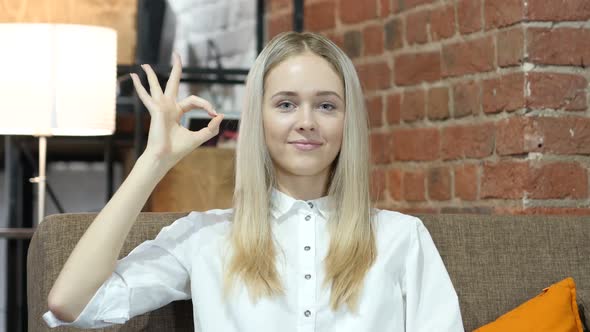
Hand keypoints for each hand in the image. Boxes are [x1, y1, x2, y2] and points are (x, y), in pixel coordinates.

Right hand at [130, 53, 223, 169]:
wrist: (165, 158)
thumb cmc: (179, 150)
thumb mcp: (200, 137)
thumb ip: (211, 127)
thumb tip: (220, 115)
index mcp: (178, 112)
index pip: (193, 100)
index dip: (206, 104)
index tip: (213, 113)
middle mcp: (168, 107)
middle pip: (173, 83)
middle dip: (176, 68)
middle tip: (177, 54)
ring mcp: (160, 107)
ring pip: (156, 86)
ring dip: (151, 75)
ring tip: (144, 64)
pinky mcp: (156, 110)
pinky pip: (147, 96)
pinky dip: (139, 87)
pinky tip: (133, 76)